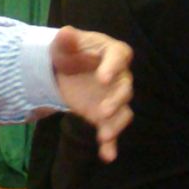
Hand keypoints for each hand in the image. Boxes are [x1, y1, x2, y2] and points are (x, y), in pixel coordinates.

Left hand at [51, 26, 132, 161]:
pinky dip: (111, 143)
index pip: (120, 56)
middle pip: (125, 88)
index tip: (102, 78)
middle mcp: (119, 77)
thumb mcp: (64, 45)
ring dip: (116, 125)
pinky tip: (107, 156)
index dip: (113, 67)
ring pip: (123, 112)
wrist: (65, 71)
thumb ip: (67, 40)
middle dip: (116, 100)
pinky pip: (111, 129)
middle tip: (103, 111)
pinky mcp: (105, 115)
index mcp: (112, 53)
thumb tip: (66, 33)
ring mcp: (113, 98)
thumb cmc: (70, 52)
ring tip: (104, 136)